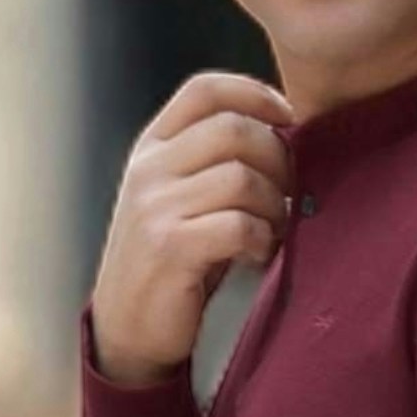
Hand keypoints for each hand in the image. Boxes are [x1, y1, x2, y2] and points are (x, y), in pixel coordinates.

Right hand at [88, 72, 295, 386]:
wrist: (127, 326)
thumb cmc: (172, 257)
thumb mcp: (179, 195)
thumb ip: (215, 159)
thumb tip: (288, 131)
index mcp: (152, 147)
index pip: (204, 89)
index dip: (255, 93)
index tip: (289, 118)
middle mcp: (149, 170)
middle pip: (234, 129)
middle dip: (278, 158)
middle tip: (289, 192)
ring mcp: (154, 207)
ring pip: (242, 177)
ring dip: (274, 206)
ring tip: (273, 229)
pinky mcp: (170, 248)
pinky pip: (239, 224)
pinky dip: (263, 239)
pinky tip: (258, 253)